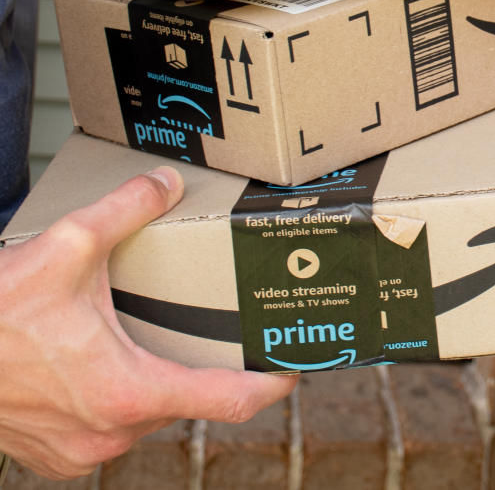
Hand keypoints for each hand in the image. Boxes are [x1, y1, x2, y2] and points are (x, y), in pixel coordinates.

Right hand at [0, 168, 296, 478]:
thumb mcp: (64, 247)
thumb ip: (125, 210)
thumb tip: (166, 183)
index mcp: (130, 391)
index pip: (229, 401)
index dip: (270, 384)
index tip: (292, 367)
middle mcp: (112, 431)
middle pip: (187, 401)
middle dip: (203, 367)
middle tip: (220, 333)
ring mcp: (82, 451)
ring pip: (147, 414)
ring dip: (154, 380)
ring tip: (155, 339)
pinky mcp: (57, 456)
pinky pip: (108, 428)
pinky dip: (116, 397)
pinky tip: (104, 363)